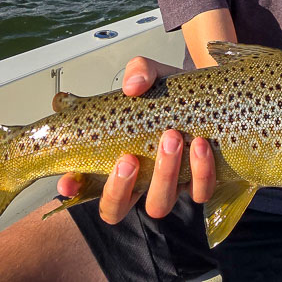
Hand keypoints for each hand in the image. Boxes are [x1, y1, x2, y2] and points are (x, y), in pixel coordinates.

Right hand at [55, 56, 216, 224]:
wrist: (214, 94)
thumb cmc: (174, 91)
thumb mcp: (154, 74)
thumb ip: (139, 72)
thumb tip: (132, 87)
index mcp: (115, 156)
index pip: (83, 184)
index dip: (71, 188)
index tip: (68, 181)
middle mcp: (137, 180)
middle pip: (114, 209)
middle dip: (119, 188)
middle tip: (130, 158)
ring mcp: (167, 186)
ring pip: (158, 205)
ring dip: (163, 175)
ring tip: (172, 138)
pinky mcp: (198, 184)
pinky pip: (198, 192)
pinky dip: (200, 171)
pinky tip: (201, 146)